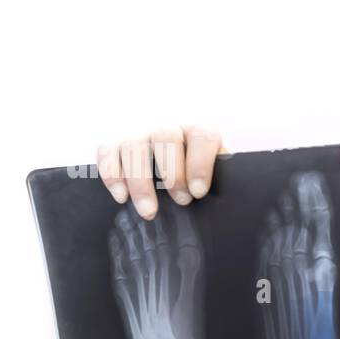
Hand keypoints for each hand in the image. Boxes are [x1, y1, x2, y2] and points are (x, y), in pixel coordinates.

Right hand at [96, 125, 226, 219]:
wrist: (170, 160)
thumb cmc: (197, 174)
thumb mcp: (214, 172)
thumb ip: (222, 178)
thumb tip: (233, 200)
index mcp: (196, 130)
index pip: (201, 136)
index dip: (200, 163)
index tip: (199, 192)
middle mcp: (167, 126)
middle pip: (166, 138)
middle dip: (173, 174)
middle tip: (181, 202)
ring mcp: (138, 132)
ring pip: (134, 147)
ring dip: (141, 182)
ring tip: (149, 212)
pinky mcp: (114, 143)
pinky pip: (106, 152)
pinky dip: (111, 175)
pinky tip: (121, 197)